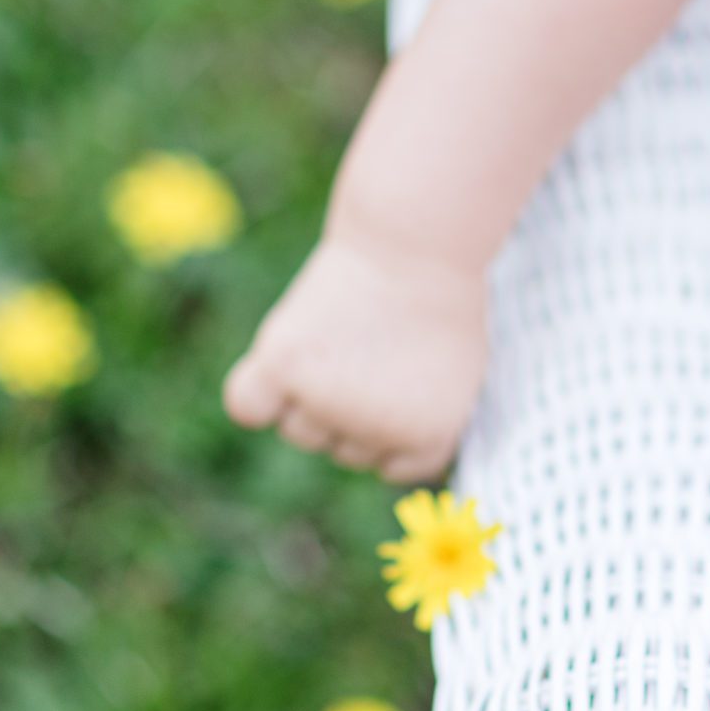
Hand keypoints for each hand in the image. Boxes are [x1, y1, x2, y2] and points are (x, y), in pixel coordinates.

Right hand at [223, 230, 487, 482]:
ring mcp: (327, 401)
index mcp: (429, 438)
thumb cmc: (441, 298)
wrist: (418, 243)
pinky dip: (256, 396)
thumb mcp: (460, 374)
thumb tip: (388, 463)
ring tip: (340, 336)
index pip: (393, 467)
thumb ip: (422, 422)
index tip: (399, 381)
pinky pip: (249, 406)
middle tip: (371, 346)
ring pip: (300, 430)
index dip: (391, 425)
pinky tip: (279, 365)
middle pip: (342, 449)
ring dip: (310, 395)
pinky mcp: (284, 366)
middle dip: (354, 407)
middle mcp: (375, 432)